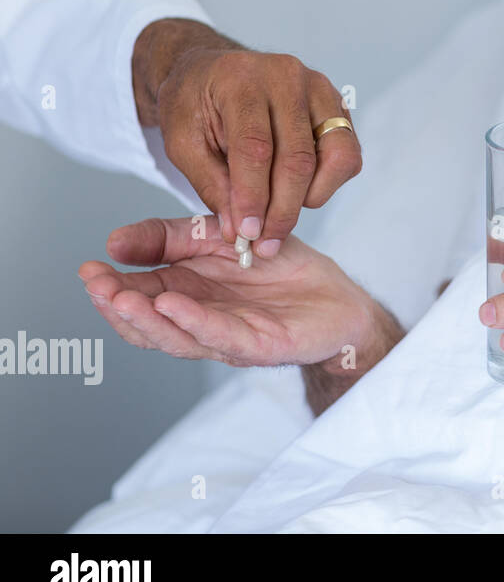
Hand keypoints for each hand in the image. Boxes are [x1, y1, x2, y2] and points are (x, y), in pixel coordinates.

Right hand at [78, 215, 384, 368]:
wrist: (338, 296)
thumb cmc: (279, 267)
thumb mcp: (220, 235)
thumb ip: (171, 237)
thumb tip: (115, 240)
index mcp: (186, 294)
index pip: (139, 294)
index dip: (111, 286)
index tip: (87, 268)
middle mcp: (199, 320)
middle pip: (149, 321)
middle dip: (119, 305)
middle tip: (96, 286)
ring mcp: (227, 337)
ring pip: (177, 337)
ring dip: (146, 319)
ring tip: (122, 299)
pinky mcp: (260, 346)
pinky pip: (222, 336)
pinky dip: (194, 322)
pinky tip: (172, 306)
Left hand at [132, 18, 361, 256]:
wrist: (214, 73)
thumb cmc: (195, 106)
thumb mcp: (182, 143)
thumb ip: (211, 184)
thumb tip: (240, 230)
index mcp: (241, 80)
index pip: (255, 147)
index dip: (252, 196)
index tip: (246, 234)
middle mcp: (287, 77)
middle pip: (298, 157)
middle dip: (282, 209)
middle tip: (266, 243)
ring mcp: (320, 88)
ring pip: (336, 156)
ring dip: (311, 196)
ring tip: (282, 212)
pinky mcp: (338, 105)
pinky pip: (347, 154)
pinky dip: (327, 182)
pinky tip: (297, 189)